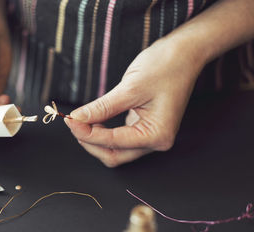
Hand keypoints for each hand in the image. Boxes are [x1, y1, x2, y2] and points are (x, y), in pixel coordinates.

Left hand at [65, 39, 204, 166]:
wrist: (185, 52)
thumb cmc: (166, 66)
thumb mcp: (130, 88)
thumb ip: (102, 107)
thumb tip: (77, 118)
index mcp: (157, 135)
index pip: (113, 142)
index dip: (87, 133)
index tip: (70, 121)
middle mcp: (156, 141)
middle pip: (114, 155)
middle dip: (90, 142)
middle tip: (73, 123)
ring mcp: (151, 135)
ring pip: (115, 149)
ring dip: (95, 139)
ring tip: (81, 120)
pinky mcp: (144, 126)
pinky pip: (119, 138)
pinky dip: (103, 132)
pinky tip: (93, 120)